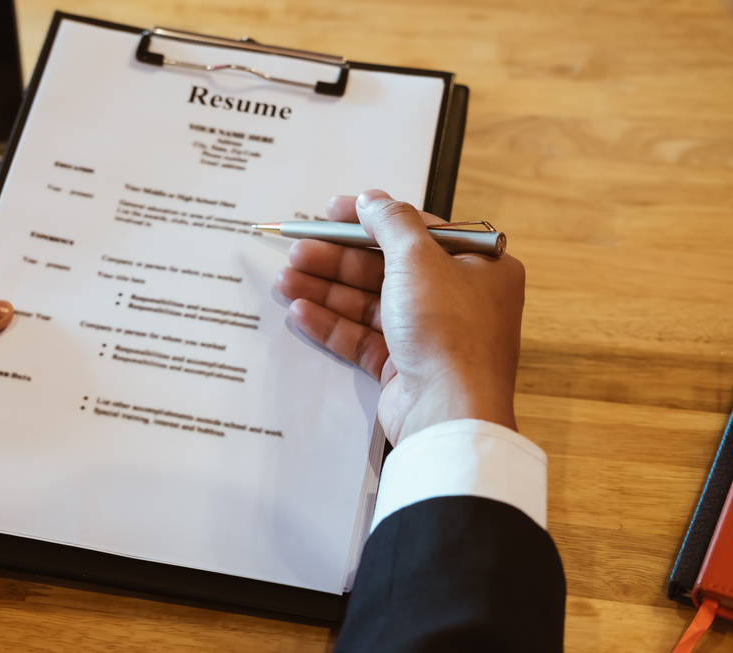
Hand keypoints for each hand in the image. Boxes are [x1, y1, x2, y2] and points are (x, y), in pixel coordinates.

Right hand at [275, 190, 524, 444]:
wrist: (450, 413)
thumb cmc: (450, 332)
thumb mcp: (419, 259)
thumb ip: (391, 223)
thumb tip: (373, 199)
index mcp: (477, 266)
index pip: (417, 231)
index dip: (371, 220)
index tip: (331, 212)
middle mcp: (457, 299)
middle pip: (386, 268)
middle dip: (338, 259)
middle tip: (298, 250)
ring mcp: (429, 335)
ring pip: (369, 304)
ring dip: (327, 290)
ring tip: (286, 280)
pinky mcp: (404, 368)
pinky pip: (362, 338)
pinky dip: (332, 324)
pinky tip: (300, 312)